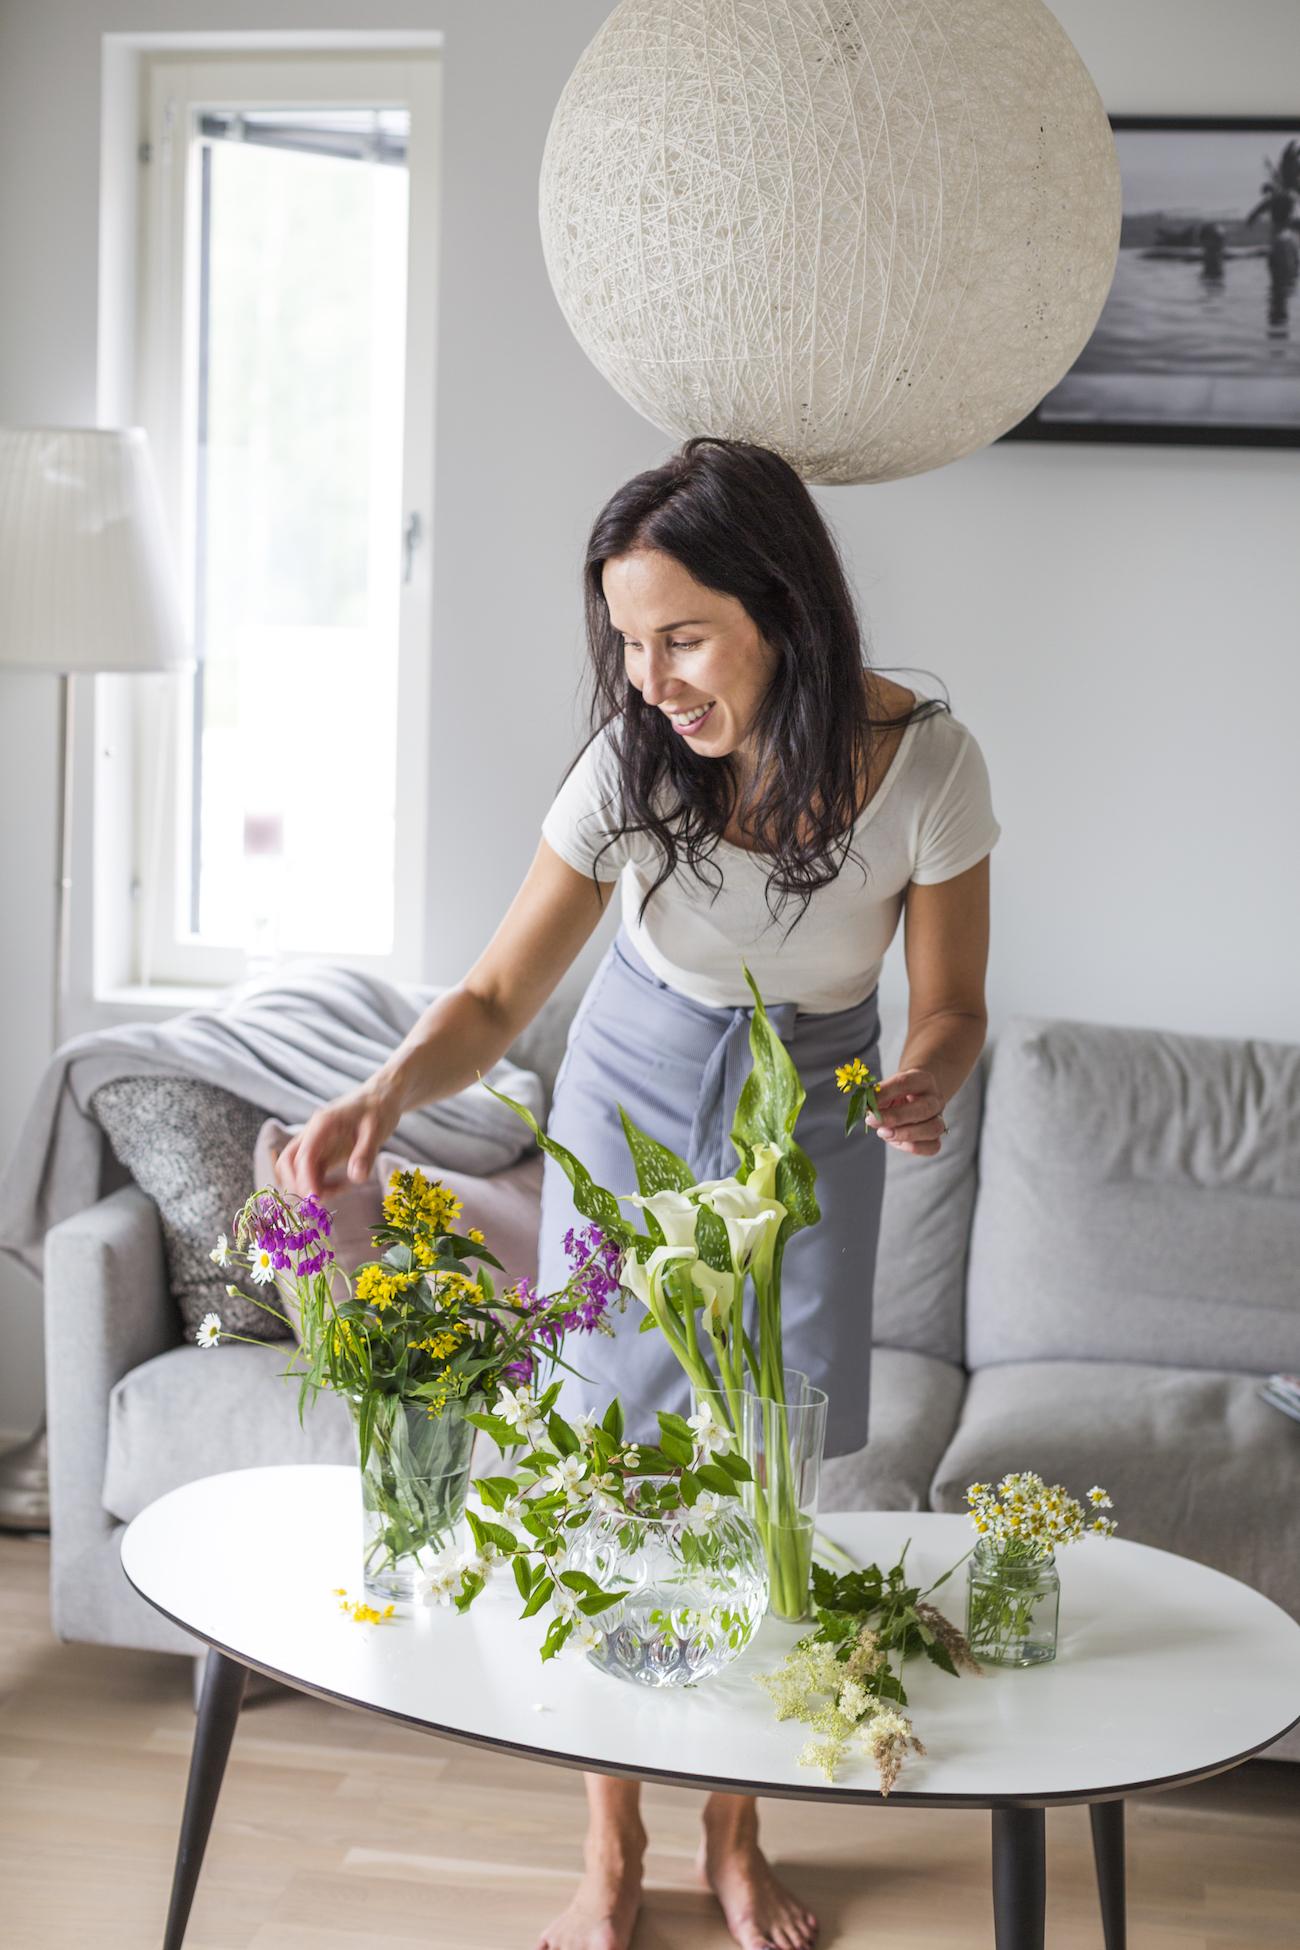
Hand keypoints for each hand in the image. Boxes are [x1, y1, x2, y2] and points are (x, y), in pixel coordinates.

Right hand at [275, 1086, 399, 1195]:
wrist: (381, 1097)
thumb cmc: (379, 1109)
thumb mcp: (377, 1130)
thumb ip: (365, 1153)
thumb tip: (356, 1178)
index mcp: (322, 1124)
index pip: (303, 1156)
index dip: (306, 1180)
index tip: (317, 1200)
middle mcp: (312, 1134)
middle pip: (287, 1162)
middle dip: (298, 1185)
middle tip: (321, 1203)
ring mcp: (314, 1143)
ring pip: (295, 1169)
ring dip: (308, 1186)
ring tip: (339, 1191)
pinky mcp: (322, 1151)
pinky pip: (310, 1172)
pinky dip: (319, 1184)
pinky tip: (341, 1186)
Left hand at [863, 1068, 948, 1155]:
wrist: (914, 1099)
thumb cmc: (897, 1094)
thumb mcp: (887, 1089)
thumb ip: (878, 1096)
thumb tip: (867, 1107)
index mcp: (923, 1080)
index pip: (905, 1083)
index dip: (884, 1092)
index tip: (867, 1102)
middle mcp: (935, 1099)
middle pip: (923, 1108)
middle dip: (895, 1117)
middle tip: (871, 1120)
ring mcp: (939, 1119)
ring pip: (932, 1128)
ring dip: (905, 1134)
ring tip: (883, 1133)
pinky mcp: (936, 1137)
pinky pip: (933, 1146)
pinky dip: (915, 1147)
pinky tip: (898, 1142)